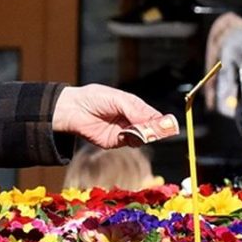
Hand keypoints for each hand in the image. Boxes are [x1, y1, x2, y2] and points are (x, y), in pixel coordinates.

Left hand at [52, 85, 178, 148]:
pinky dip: (132, 140)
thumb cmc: (94, 98)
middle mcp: (131, 119)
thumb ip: (135, 110)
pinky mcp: (116, 141)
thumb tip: (151, 119)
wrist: (73, 110)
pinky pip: (130, 143)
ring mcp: (124, 131)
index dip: (161, 120)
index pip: (153, 115)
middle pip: (150, 127)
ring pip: (142, 137)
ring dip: (143, 135)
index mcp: (134, 106)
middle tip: (157, 129)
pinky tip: (127, 134)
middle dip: (155, 129)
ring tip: (139, 130)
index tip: (168, 124)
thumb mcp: (117, 99)